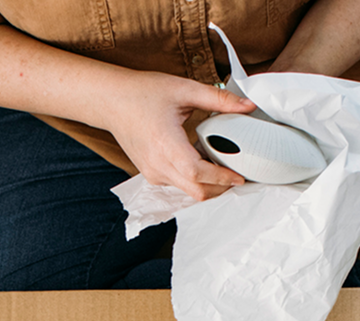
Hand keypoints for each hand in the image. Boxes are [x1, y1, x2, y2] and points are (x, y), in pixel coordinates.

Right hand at [95, 72, 255, 200]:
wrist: (111, 101)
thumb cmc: (143, 92)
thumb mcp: (184, 89)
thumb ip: (219, 99)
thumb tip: (248, 106)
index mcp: (166, 145)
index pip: (199, 174)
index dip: (222, 179)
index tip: (240, 177)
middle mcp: (158, 165)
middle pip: (197, 191)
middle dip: (221, 188)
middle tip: (238, 176)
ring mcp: (153, 173)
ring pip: (188, 192)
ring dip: (208, 185)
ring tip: (223, 167)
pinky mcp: (151, 174)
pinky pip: (178, 185)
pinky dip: (194, 180)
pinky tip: (203, 163)